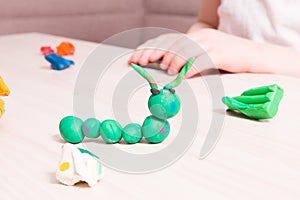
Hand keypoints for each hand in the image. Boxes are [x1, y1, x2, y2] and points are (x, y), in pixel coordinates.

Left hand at [128, 29, 258, 77]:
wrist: (255, 56)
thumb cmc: (227, 58)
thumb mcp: (204, 54)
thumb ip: (187, 58)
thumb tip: (165, 68)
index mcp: (195, 35)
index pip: (168, 40)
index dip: (150, 49)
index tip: (135, 58)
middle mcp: (201, 36)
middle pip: (173, 43)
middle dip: (154, 53)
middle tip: (141, 63)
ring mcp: (212, 43)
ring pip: (186, 50)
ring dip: (173, 60)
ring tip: (165, 70)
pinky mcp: (222, 54)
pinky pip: (203, 60)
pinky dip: (191, 68)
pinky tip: (184, 76)